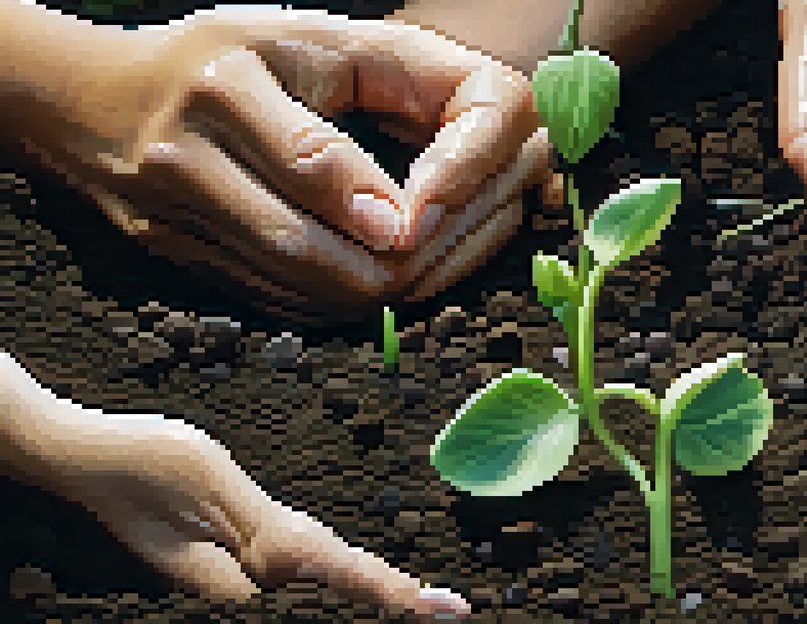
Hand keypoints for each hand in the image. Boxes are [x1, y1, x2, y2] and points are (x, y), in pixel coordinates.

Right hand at [10, 5, 555, 319]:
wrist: (85, 98)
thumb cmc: (225, 55)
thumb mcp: (304, 38)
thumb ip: (388, 84)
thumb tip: (423, 204)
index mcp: (220, 84)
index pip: (313, 160)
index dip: (383, 198)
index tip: (431, 214)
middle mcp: (184, 156)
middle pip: (310, 250)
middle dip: (410, 259)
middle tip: (472, 238)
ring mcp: (170, 217)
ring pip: (300, 289)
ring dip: (391, 289)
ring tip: (451, 256)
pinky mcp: (173, 260)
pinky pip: (280, 302)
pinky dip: (348, 298)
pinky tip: (397, 277)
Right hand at [36, 401, 472, 619]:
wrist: (91, 458)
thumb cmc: (147, 461)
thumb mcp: (208, 482)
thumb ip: (259, 529)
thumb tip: (296, 567)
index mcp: (257, 552)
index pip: (338, 576)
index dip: (388, 591)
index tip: (435, 608)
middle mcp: (255, 566)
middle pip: (337, 584)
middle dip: (389, 595)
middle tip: (453, 609)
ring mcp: (246, 562)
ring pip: (320, 576)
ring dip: (368, 585)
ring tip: (427, 602)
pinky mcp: (237, 550)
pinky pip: (298, 565)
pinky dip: (342, 574)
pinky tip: (369, 582)